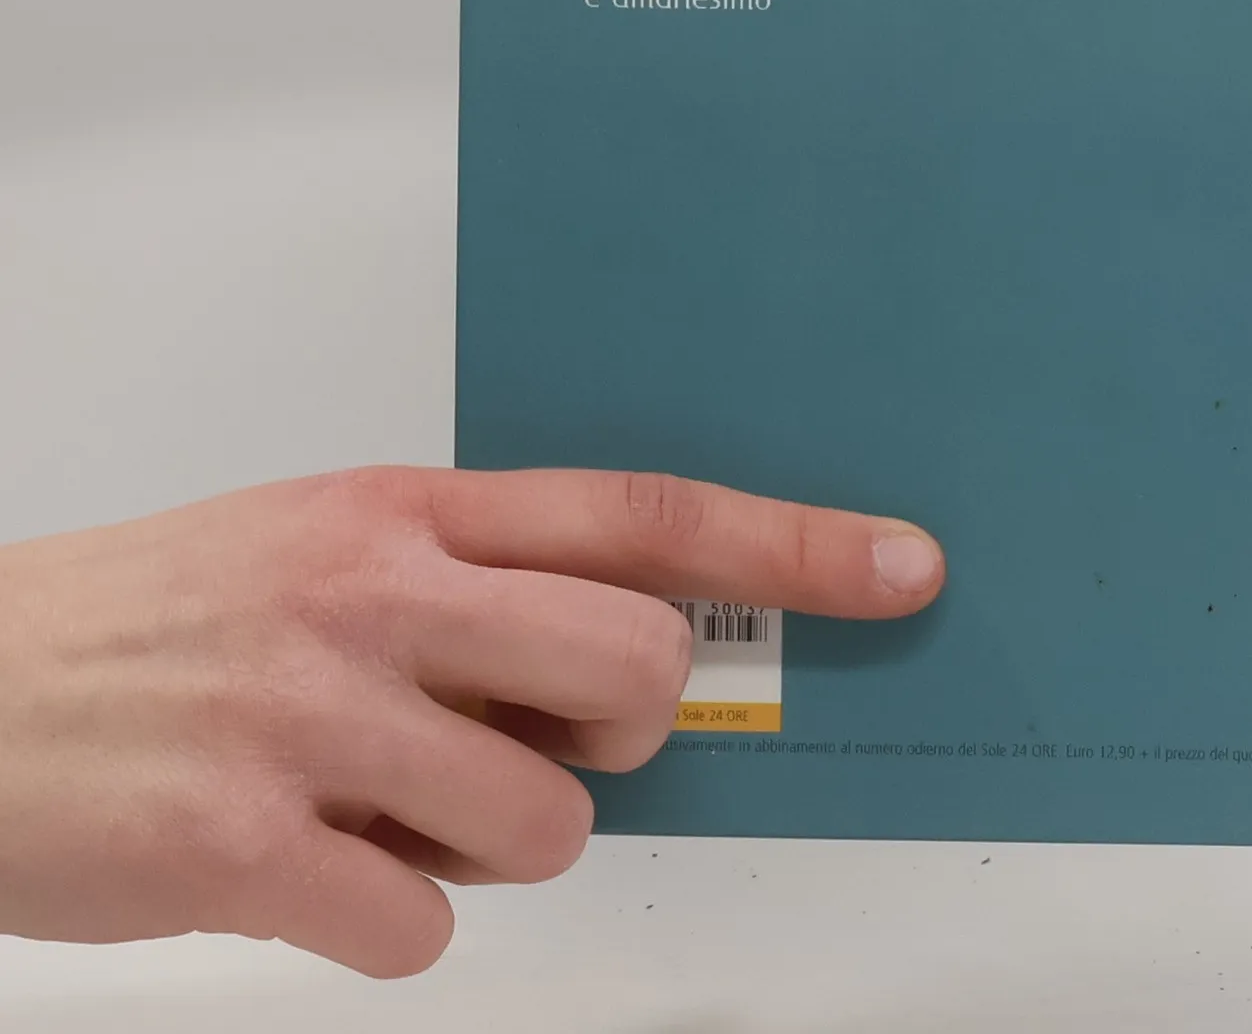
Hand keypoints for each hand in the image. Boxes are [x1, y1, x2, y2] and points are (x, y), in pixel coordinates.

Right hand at [0, 467, 942, 976]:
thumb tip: (634, 667)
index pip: (643, 516)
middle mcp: (379, 594)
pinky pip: (428, 926)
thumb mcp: (327, 543)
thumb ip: (480, 589)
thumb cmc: (165, 616)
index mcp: (409, 511)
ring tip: (383, 803)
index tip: (899, 567)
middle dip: (620, 734)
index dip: (789, 547)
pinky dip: (389, 915)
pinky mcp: (247, 848)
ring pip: (551, 823)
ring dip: (494, 842)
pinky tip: (306, 863)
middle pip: (639, 673)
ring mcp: (315, 718)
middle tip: (530, 738)